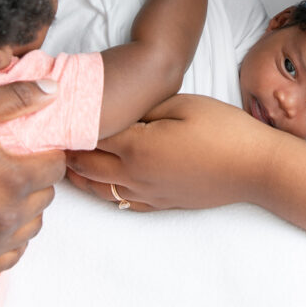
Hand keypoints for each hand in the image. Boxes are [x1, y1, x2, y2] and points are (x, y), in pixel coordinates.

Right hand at [0, 83, 65, 274]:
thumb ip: (15, 98)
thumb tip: (52, 90)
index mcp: (11, 179)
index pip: (55, 168)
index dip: (46, 154)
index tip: (30, 150)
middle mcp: (3, 217)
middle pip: (45, 197)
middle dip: (34, 180)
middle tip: (10, 167)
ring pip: (30, 228)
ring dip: (24, 210)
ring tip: (1, 193)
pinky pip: (8, 257)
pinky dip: (7, 241)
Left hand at [65, 94, 280, 210]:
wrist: (255, 166)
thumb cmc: (222, 128)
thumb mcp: (181, 103)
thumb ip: (143, 107)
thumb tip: (118, 110)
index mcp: (136, 147)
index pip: (89, 137)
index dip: (69, 126)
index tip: (54, 115)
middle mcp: (135, 175)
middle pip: (86, 166)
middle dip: (66, 152)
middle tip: (51, 138)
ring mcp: (148, 193)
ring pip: (99, 189)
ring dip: (79, 175)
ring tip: (65, 162)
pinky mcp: (162, 203)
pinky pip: (122, 202)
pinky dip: (104, 192)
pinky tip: (100, 184)